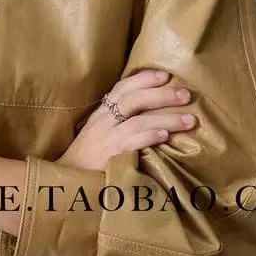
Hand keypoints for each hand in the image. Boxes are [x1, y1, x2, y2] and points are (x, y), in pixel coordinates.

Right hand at [57, 69, 196, 170]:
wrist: (67, 180)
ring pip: (137, 122)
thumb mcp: (99, 131)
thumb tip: (152, 109)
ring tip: (189, 120)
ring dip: (166, 119)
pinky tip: (164, 136)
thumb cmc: (88, 156)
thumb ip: (119, 119)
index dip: (143, 79)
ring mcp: (106, 139)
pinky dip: (148, 137)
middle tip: (186, 95)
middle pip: (133, 101)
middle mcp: (103, 121)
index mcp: (102, 113)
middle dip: (161, 96)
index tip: (165, 75)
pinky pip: (130, 143)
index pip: (122, 88)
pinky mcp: (109, 157)